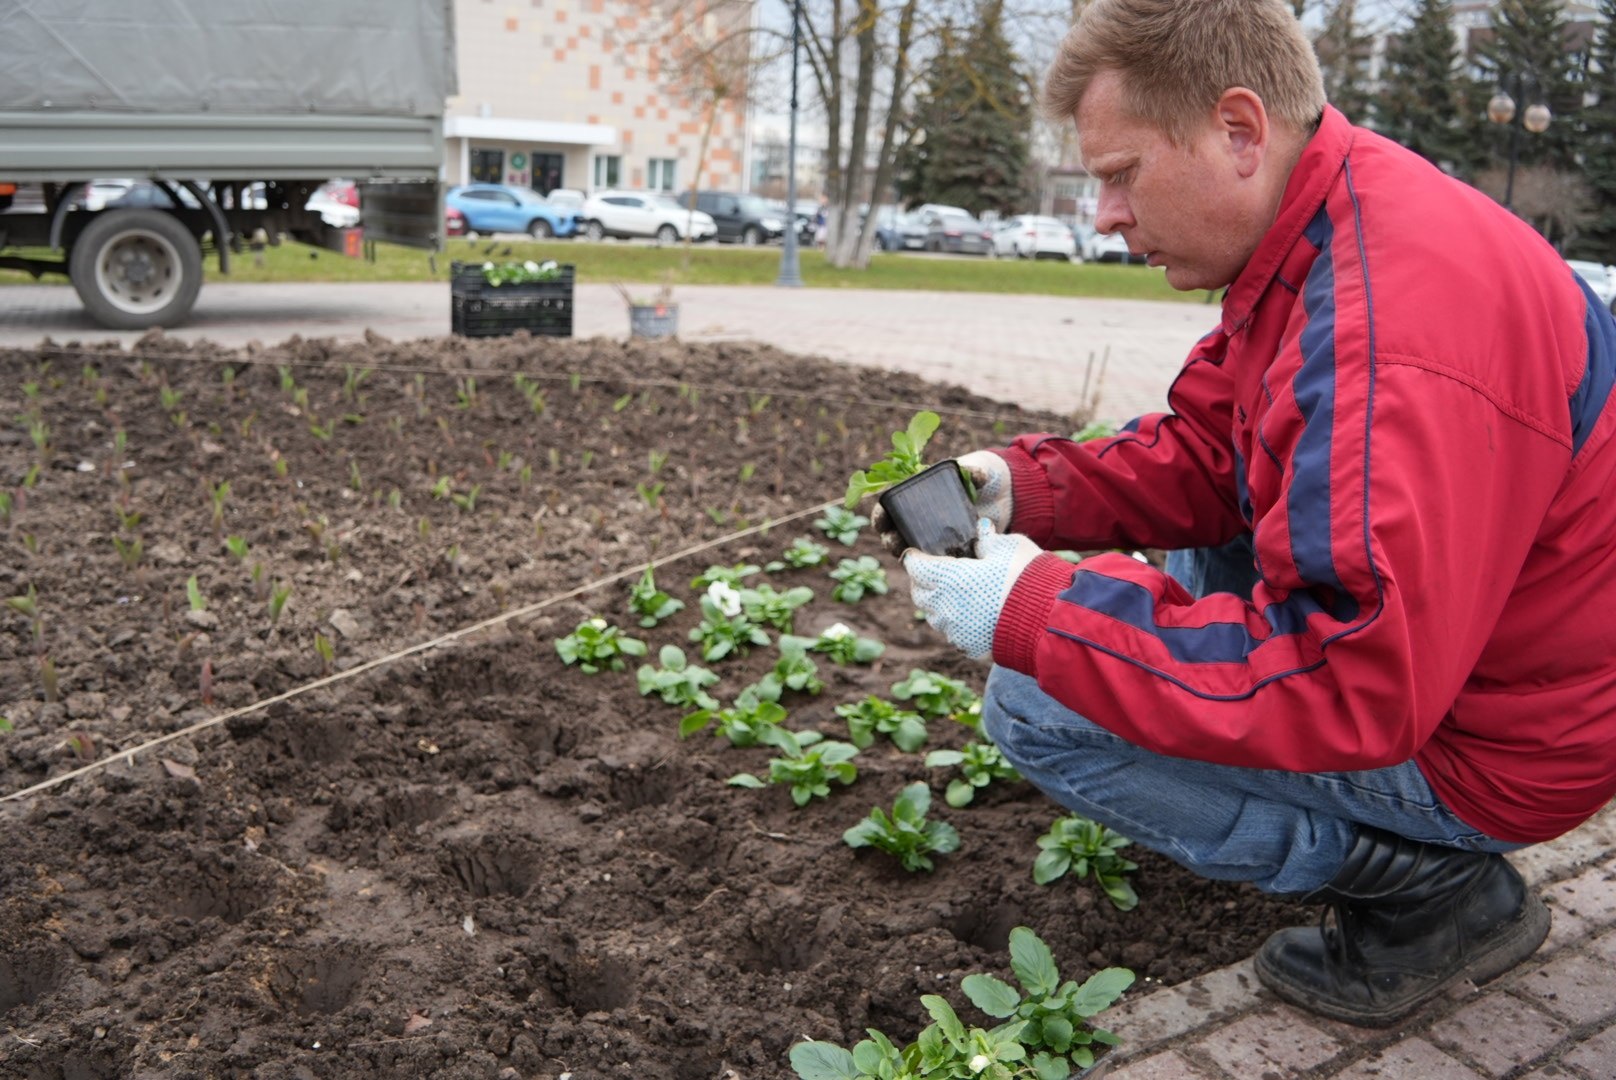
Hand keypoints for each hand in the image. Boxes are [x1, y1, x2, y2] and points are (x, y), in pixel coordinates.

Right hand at [871, 451, 1012, 557]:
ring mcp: (937, 536)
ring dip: (908, 556)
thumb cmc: (987, 476)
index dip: (882, 513)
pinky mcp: (952, 551)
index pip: (892, 504)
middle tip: (894, 543)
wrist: (1010, 496)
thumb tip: (976, 476)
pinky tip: (934, 572)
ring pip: (913, 550)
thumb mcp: (982, 470)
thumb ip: (976, 471)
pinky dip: (931, 568)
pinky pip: (936, 563)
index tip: (881, 520)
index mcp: (922, 493)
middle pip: (897, 531)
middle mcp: (924, 517)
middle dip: (891, 539)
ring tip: (910, 559)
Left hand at [902, 518, 1040, 659]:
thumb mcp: (1008, 547)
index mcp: (949, 578)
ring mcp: (956, 630)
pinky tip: (971, 615)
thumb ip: (988, 538)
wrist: (1049, 618)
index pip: (915, 567)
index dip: (915, 558)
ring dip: (939, 604)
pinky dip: (957, 624)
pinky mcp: (969, 646)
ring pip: (935, 616)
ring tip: (953, 593)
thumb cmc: (1028, 576)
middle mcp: (946, 607)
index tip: (918, 552)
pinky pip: (953, 634)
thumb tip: (981, 529)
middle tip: (934, 571)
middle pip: (920, 594)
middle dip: (923, 581)